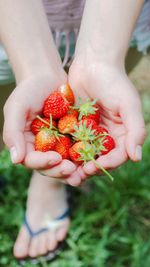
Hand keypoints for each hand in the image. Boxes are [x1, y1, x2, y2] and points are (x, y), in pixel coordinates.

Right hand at [3, 71, 76, 179]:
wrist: (47, 76)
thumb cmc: (29, 90)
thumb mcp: (17, 108)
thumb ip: (13, 132)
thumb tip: (16, 159)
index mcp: (26, 143)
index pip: (32, 160)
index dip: (43, 163)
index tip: (55, 158)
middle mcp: (41, 147)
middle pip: (49, 167)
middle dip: (59, 170)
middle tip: (71, 170)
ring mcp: (57, 144)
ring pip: (64, 163)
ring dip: (72, 169)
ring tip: (82, 171)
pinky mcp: (71, 138)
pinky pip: (77, 150)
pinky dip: (83, 156)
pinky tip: (91, 157)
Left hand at [66, 59, 145, 184]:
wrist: (93, 63)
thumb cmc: (114, 82)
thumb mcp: (129, 105)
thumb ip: (136, 130)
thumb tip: (136, 158)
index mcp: (122, 133)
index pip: (117, 155)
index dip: (107, 164)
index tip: (93, 168)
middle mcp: (107, 135)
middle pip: (100, 158)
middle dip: (89, 169)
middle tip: (76, 177)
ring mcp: (90, 131)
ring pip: (84, 153)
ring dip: (76, 164)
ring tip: (65, 172)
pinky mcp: (76, 125)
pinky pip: (71, 141)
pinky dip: (66, 150)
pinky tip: (57, 157)